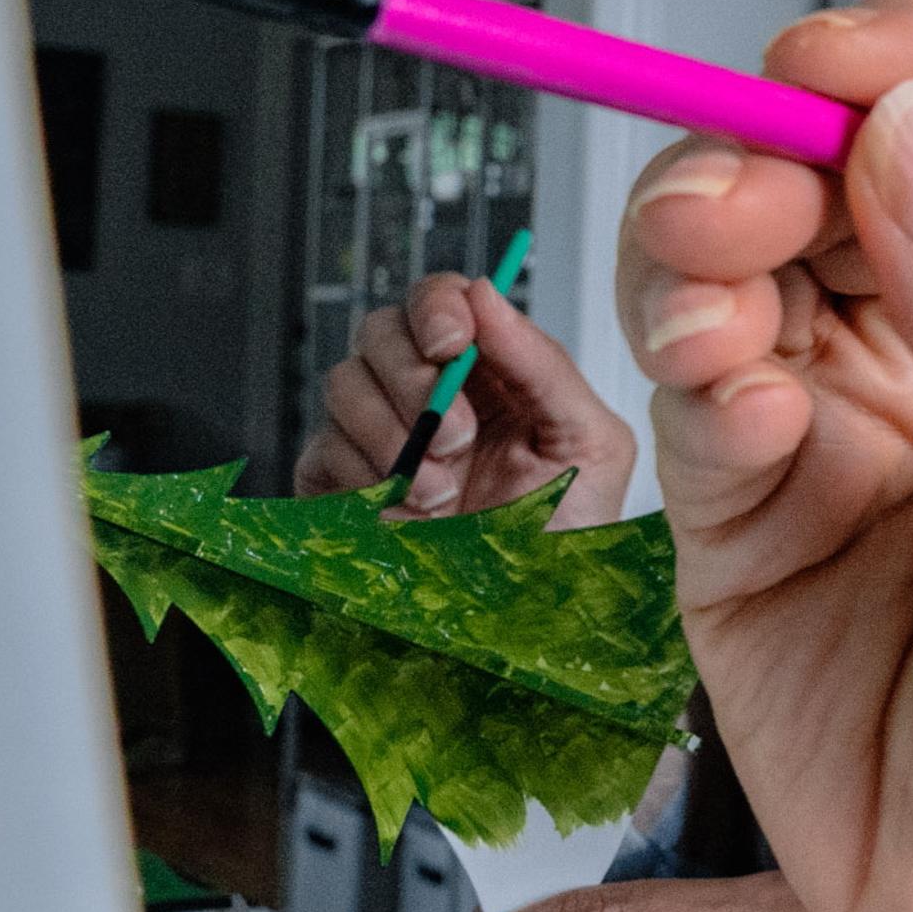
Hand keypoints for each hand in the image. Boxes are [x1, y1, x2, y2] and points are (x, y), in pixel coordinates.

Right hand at [295, 273, 635, 527]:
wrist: (527, 619)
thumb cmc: (569, 536)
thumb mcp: (589, 444)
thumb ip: (544, 364)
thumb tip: (486, 293)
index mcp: (495, 374)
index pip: (444, 301)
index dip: (438, 308)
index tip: (453, 343)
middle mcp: (432, 394)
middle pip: (381, 330)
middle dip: (415, 379)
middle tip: (458, 438)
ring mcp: (380, 433)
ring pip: (344, 383)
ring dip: (396, 437)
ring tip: (445, 492)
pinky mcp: (338, 479)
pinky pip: (323, 447)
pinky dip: (366, 478)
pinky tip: (409, 512)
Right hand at [614, 0, 912, 911]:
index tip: (838, 66)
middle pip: (850, 164)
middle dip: (778, 148)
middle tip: (743, 193)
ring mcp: (858, 417)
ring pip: (749, 252)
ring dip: (706, 237)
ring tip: (709, 281)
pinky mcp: (751, 506)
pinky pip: (695, 385)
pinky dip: (686, 364)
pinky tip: (725, 403)